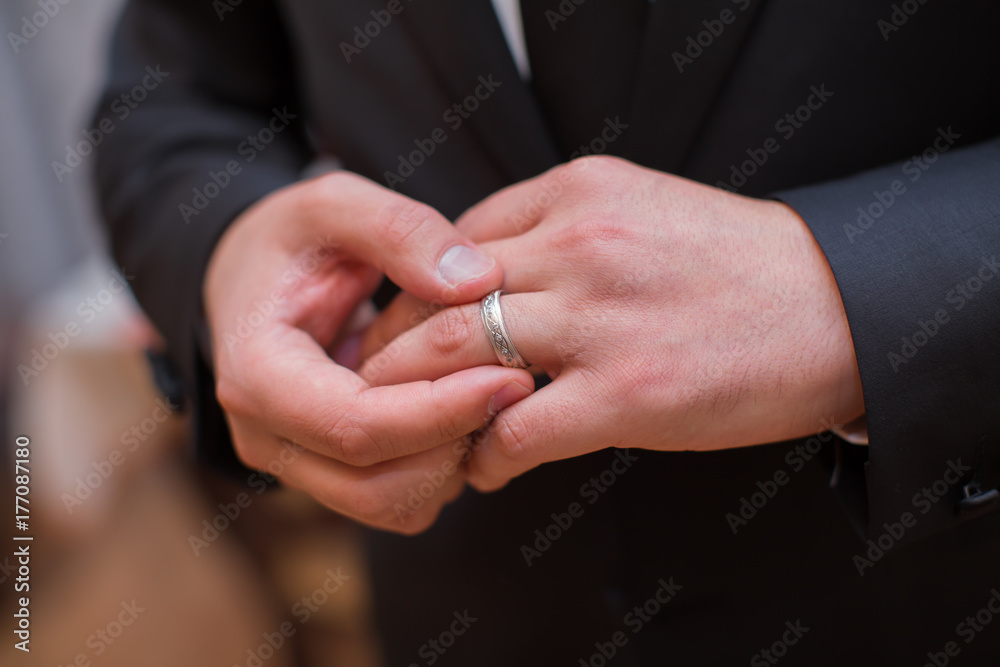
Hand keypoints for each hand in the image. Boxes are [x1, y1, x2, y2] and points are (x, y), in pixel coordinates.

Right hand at [203, 172, 533, 532]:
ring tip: (494, 394)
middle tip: (518, 386)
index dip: (439, 411)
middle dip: (457, 443)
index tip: (509, 376)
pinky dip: (442, 470)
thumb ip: (398, 229)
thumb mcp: (332, 205)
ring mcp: (297, 464)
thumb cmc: (290, 241)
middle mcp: (268, 437)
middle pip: (377, 486)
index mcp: (258, 374)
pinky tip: (467, 411)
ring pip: (393, 505)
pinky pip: (398, 501)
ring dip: (455, 462)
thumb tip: (477, 280)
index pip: (355, 426)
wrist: (253, 280)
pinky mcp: (330, 474)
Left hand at [359, 156, 863, 490]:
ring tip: (414, 429)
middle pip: (436, 295)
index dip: (415, 294)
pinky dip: (482, 455)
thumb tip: (483, 278)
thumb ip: (560, 228)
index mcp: (577, 192)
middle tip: (377, 384)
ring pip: (459, 355)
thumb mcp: (641, 207)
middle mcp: (579, 243)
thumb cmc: (735, 264)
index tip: (403, 331)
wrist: (836, 305)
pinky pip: (514, 429)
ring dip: (421, 401)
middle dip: (394, 347)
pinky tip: (482, 466)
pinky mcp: (626, 392)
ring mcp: (599, 318)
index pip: (452, 241)